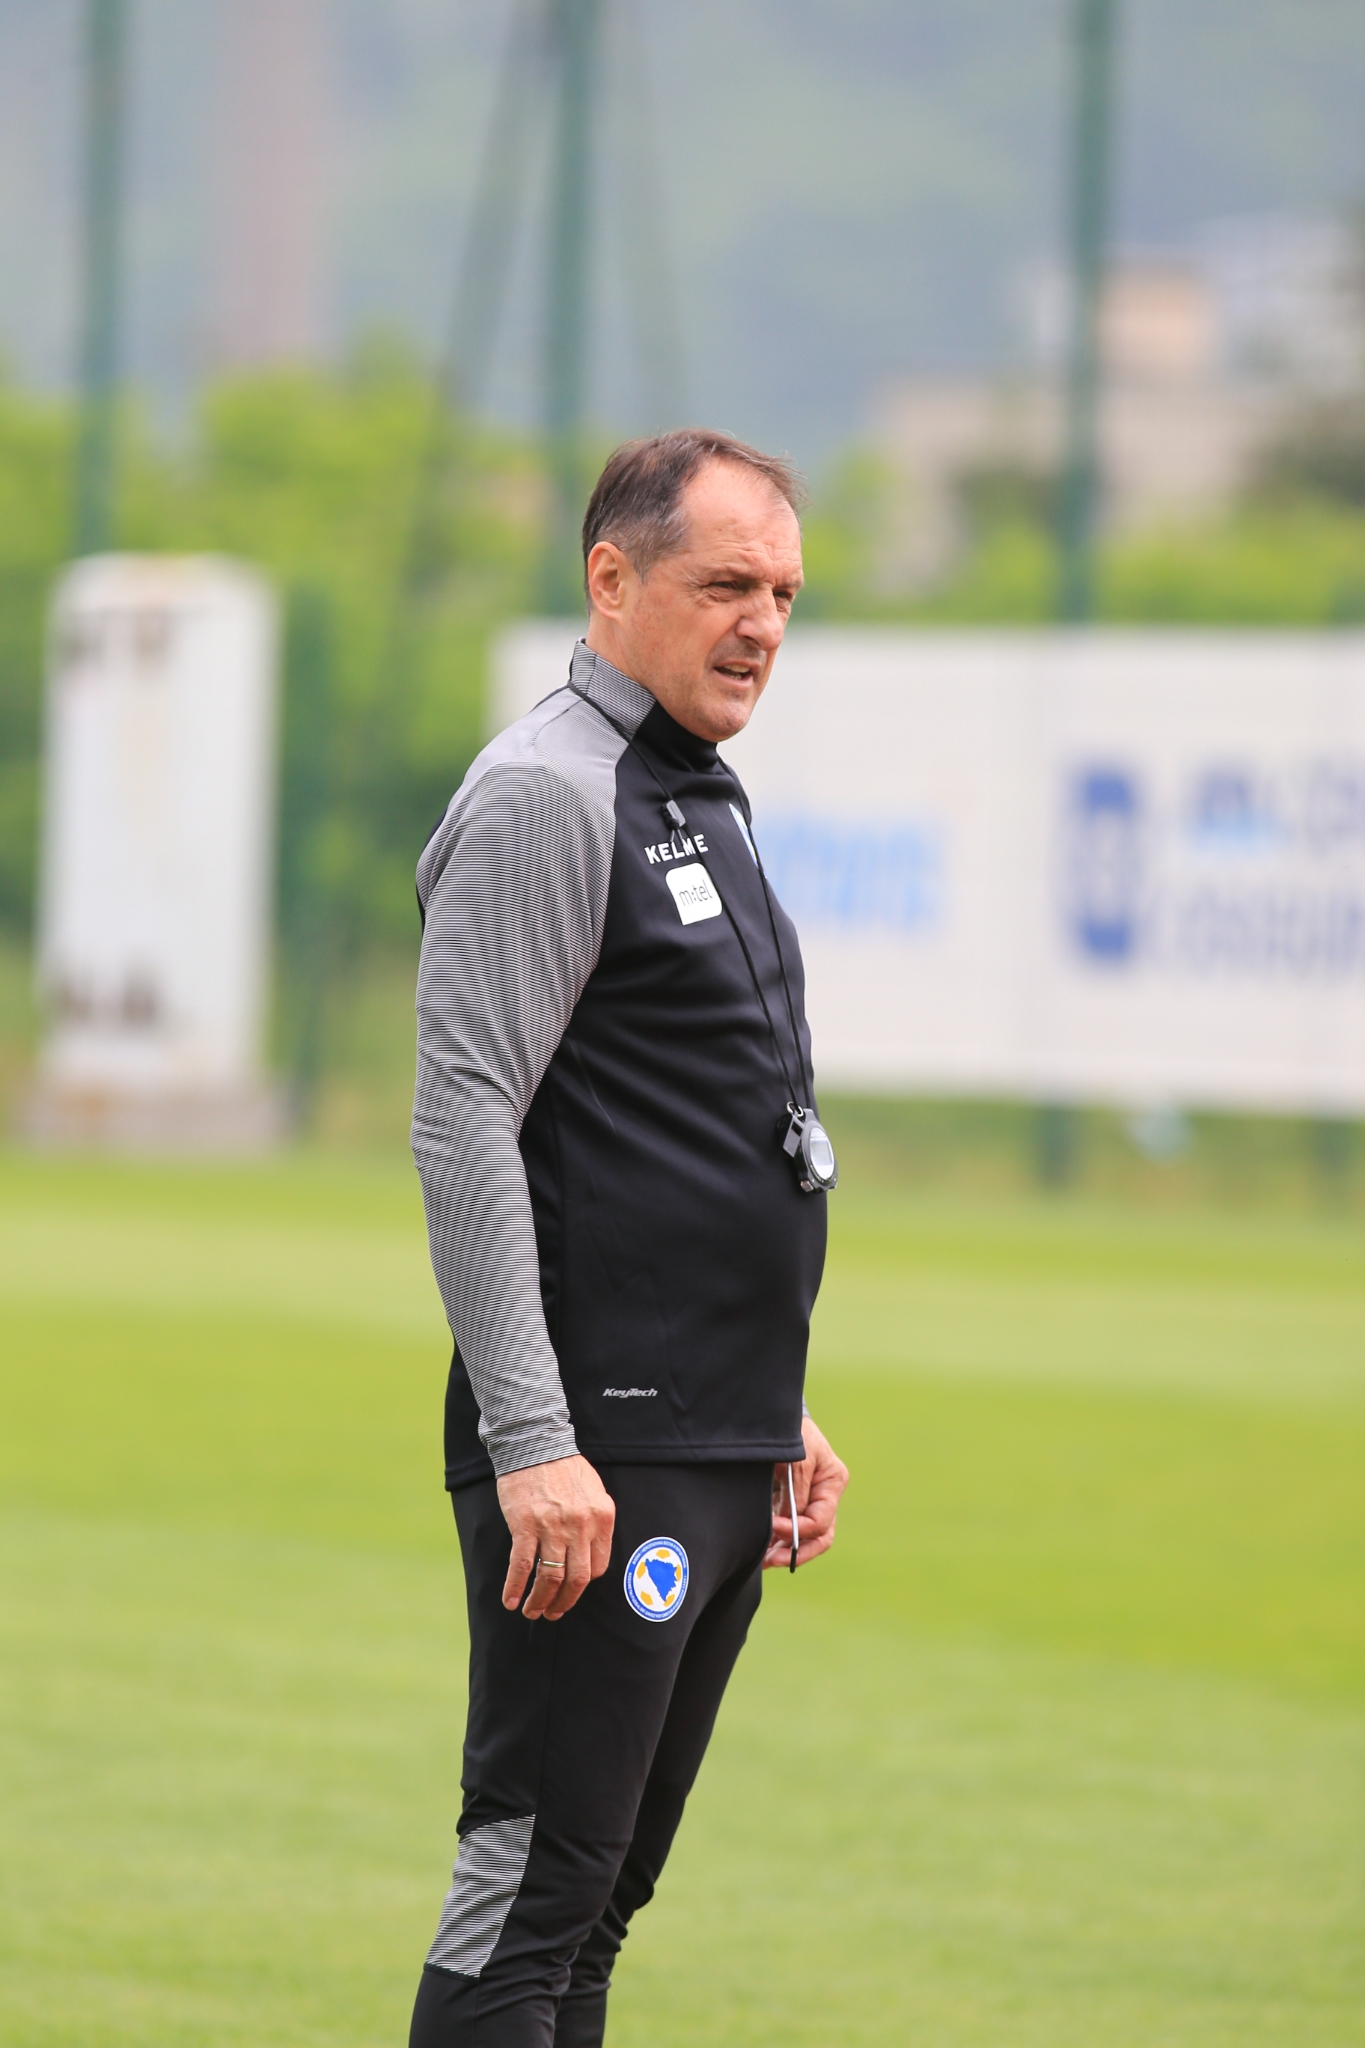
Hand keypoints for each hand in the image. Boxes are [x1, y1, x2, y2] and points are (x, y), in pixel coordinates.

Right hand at [496, 1454, 615, 1619]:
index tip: (571, 1590)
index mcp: (602, 1517)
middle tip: (554, 1614)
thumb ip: (595, 1521)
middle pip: (577, 1579)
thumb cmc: (564, 1466)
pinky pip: (521, 1565)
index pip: (598, 1566)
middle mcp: (581, 1525)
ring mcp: (553, 1527)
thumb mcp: (594, 1491)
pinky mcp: (525, 1525)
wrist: (535, 1443)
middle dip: (565, 1602)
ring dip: (540, 1601)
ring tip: (532, 1612)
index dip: (583, 1584)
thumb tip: (589, 1553)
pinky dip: (515, 1587)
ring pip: (550, 1578)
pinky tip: (511, 1600)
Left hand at [765, 1414, 848, 1570]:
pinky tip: (761, 1551)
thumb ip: (797, 1489)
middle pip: (820, 1537)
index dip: (796, 1530)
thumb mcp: (797, 1456)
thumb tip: (792, 1523)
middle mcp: (825, 1496)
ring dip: (784, 1551)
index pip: (820, 1522)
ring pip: (804, 1538)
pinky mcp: (791, 1501)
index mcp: (832, 1482)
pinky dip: (777, 1541)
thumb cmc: (791, 1430)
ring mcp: (810, 1500)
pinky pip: (789, 1528)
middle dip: (797, 1552)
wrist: (774, 1416)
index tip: (772, 1525)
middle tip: (772, 1560)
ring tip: (762, 1561)